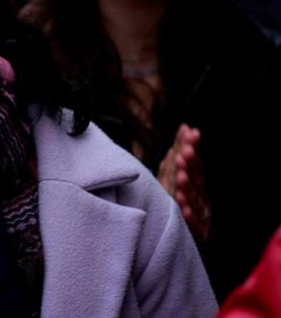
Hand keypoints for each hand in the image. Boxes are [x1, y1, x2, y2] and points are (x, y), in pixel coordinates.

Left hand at [158, 124, 210, 241]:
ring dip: (187, 187)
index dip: (192, 149)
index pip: (195, 164)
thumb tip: (186, 127)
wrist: (168, 241)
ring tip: (180, 176)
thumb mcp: (173, 176)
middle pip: (196, 180)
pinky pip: (191, 225)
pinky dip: (188, 216)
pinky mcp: (197, 234)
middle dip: (191, 166)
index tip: (189, 135)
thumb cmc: (173, 202)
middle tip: (184, 152)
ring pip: (194, 200)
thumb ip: (181, 152)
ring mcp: (199, 216)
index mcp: (195, 185)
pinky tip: (182, 208)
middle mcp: (199, 199)